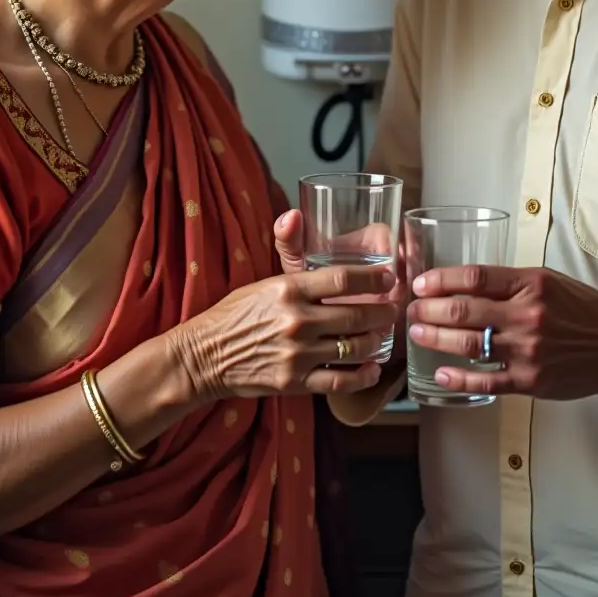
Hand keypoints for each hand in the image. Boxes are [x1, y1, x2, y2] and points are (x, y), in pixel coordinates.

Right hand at [174, 265, 398, 398]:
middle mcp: (296, 320)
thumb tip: (295, 213)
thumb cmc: (235, 314)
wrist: (204, 356)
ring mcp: (297, 354)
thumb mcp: (261, 280)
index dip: (374, 278)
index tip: (389, 277)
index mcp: (288, 289)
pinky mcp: (294, 382)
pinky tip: (371, 368)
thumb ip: (288, 253)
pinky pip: (340, 381)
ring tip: (382, 335)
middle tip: (393, 309)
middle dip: (384, 312)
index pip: (343, 279)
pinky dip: (362, 375)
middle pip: (357, 315)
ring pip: (354, 348)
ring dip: (376, 341)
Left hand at [407, 265, 597, 398]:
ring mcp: (528, 349)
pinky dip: (458, 378)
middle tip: (411, 309)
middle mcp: (527, 314)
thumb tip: (465, 283)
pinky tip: (440, 374)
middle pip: (464, 310)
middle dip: (429, 310)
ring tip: (417, 333)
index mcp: (531, 284)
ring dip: (436, 338)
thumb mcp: (549, 281)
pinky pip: (486, 379)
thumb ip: (510, 282)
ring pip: (468, 344)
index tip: (421, 284)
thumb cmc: (583, 310)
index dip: (441, 280)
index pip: (475, 277)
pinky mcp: (531, 380)